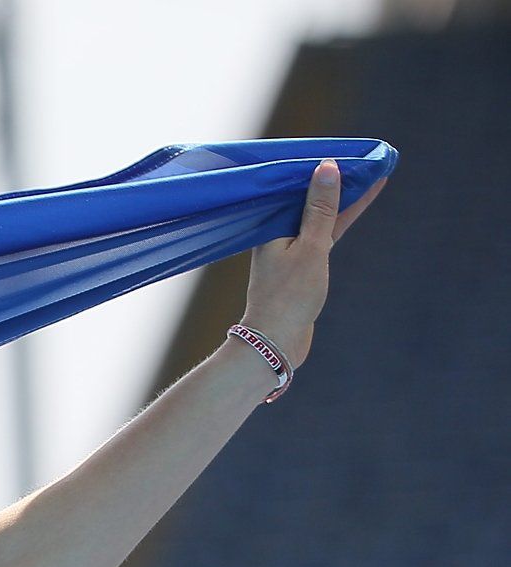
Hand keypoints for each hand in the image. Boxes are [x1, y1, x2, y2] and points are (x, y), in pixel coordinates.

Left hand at [240, 157, 384, 370]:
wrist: (275, 342)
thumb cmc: (289, 296)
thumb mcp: (311, 246)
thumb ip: (321, 209)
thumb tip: (326, 169)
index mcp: (270, 226)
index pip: (297, 187)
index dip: (320, 168)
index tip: (344, 150)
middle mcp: (275, 235)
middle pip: (309, 199)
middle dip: (334, 179)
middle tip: (363, 156)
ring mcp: (288, 250)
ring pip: (319, 216)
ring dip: (341, 197)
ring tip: (369, 173)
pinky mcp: (301, 265)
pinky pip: (323, 233)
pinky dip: (339, 219)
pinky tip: (355, 205)